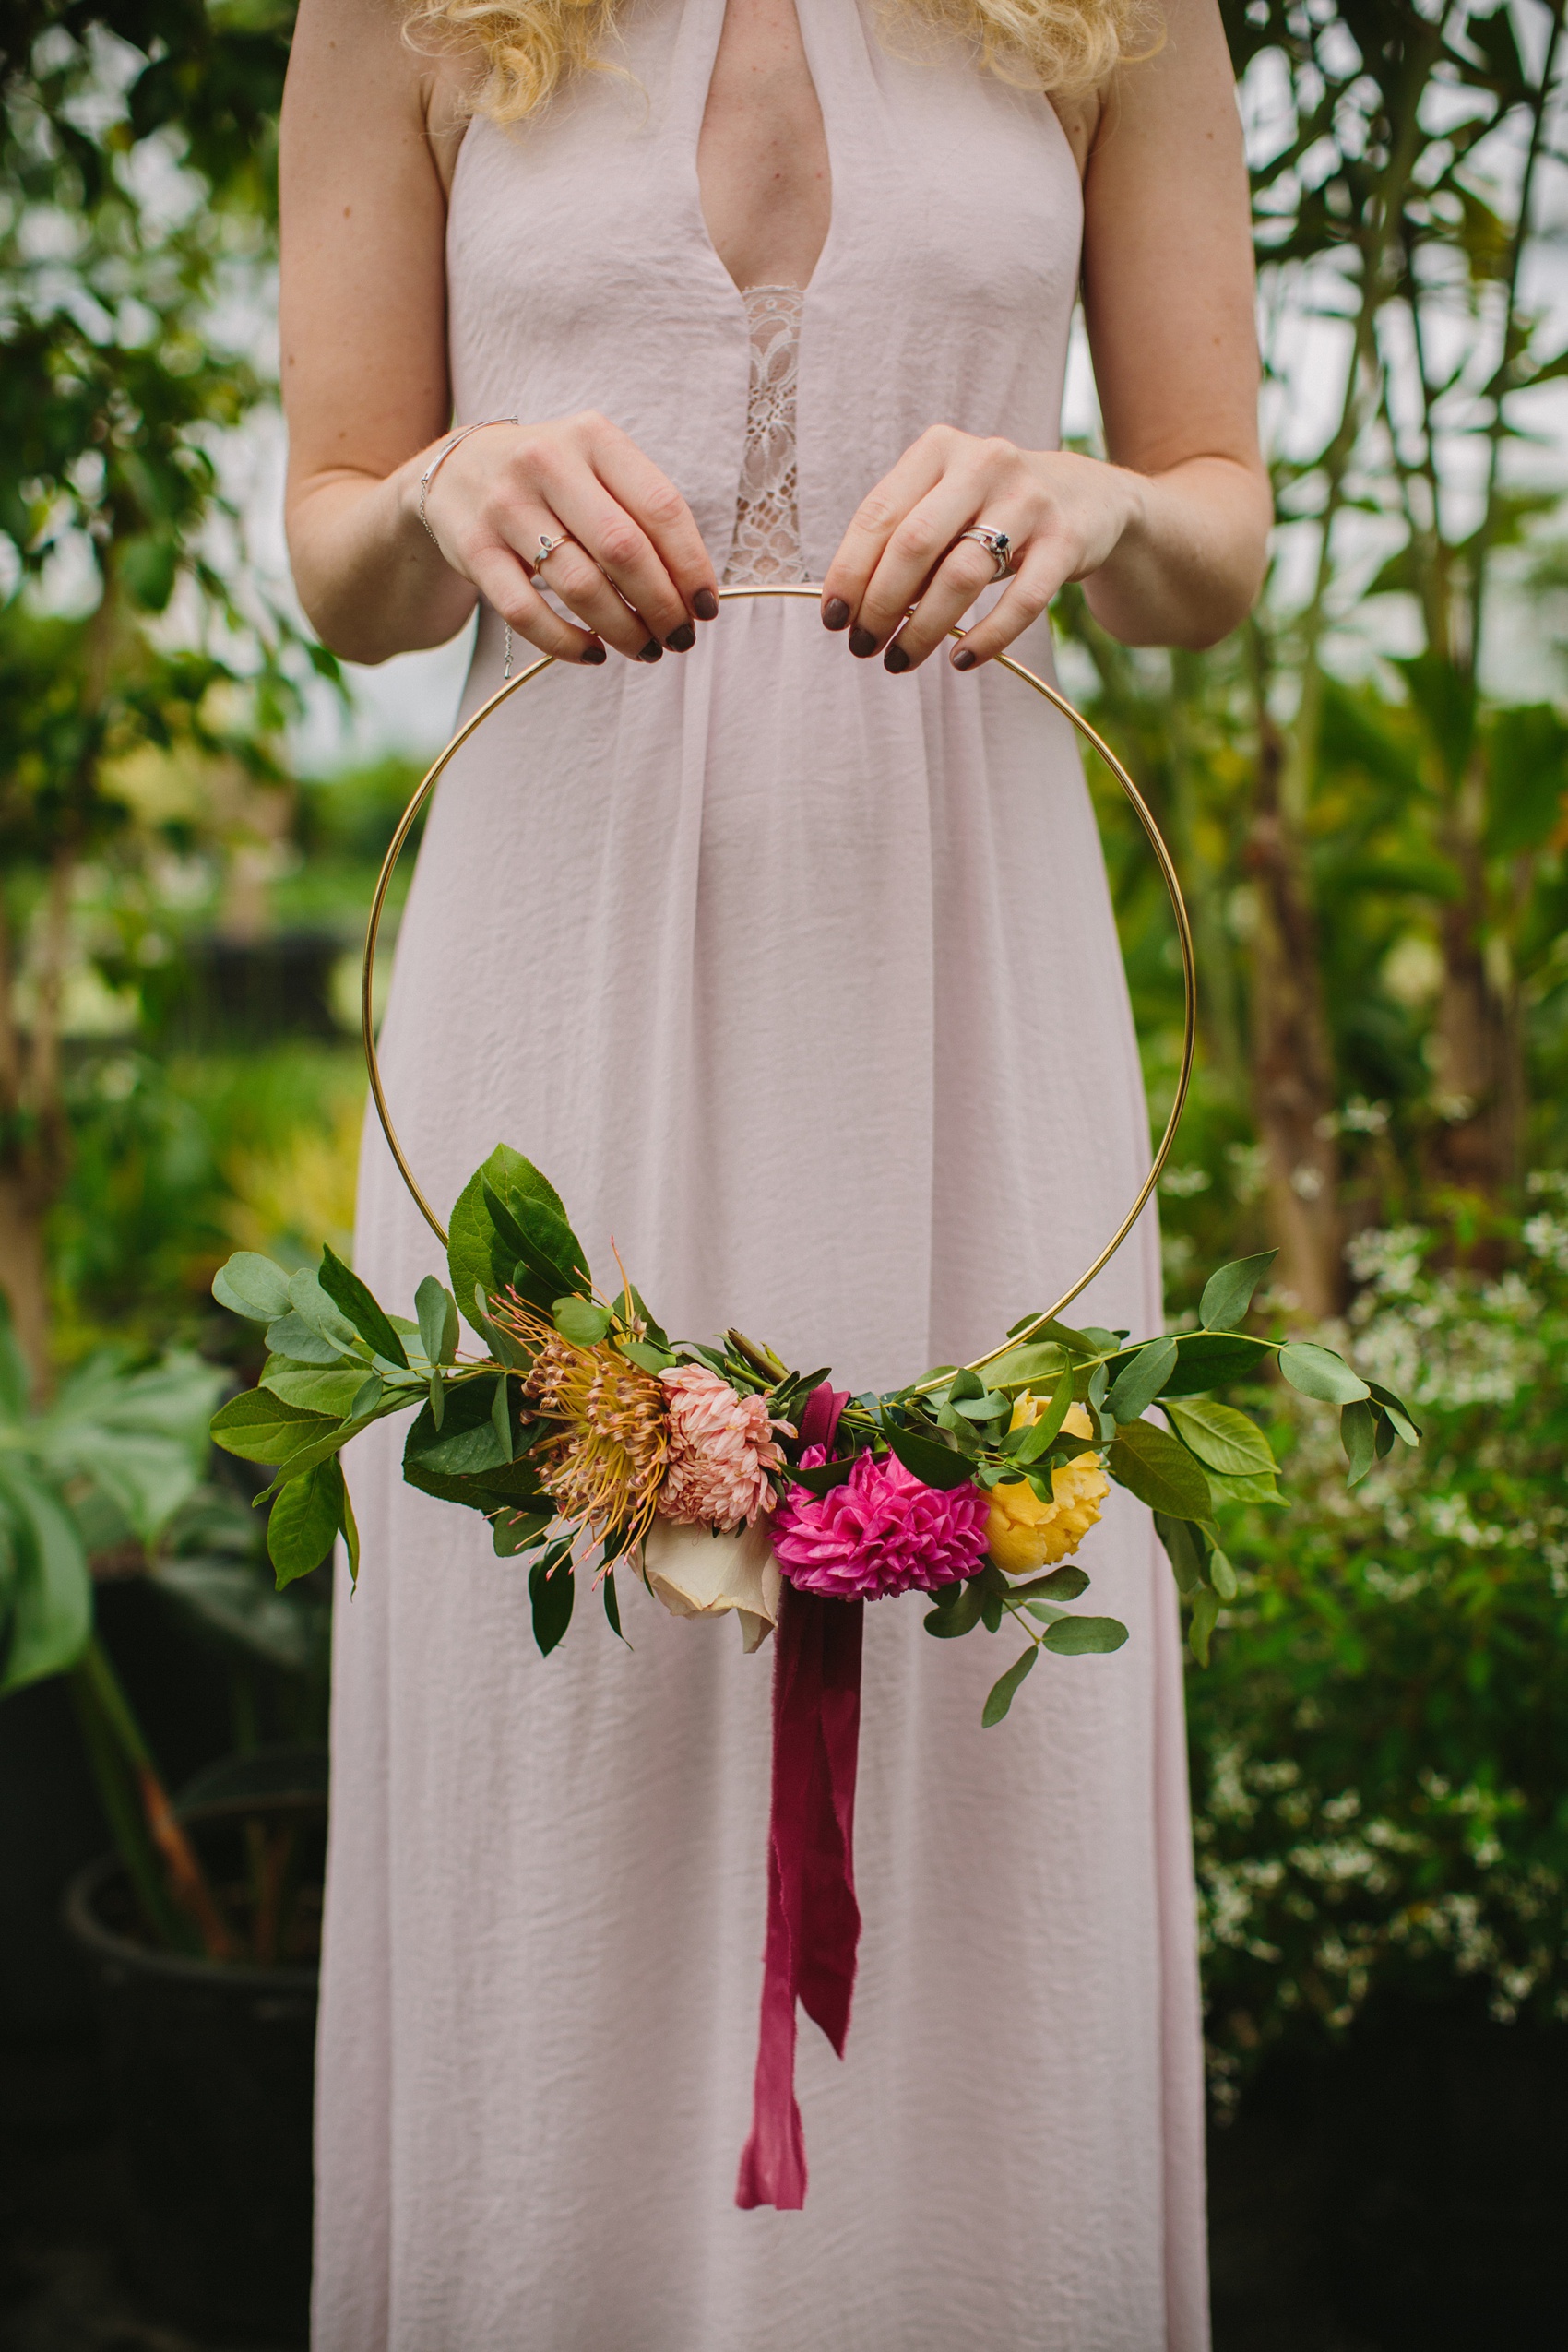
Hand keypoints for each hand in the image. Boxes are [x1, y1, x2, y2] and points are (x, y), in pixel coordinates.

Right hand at [414, 411, 719, 665]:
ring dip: (623, 630)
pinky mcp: (474, 548)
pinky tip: (593, 652)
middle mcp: (547, 462)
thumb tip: (692, 594)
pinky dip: (567, 644)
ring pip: (579, 586)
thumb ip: (642, 514)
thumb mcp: (598, 467)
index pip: (661, 507)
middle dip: (662, 605)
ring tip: (644, 648)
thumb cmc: (554, 481)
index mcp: (593, 437)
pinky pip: (527, 612)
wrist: (458, 471)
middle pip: (623, 550)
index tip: (706, 607)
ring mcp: (505, 505)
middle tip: (679, 637)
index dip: (692, 566)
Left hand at [819, 428, 1142, 672]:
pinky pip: (1021, 600)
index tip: (833, 619)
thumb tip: (851, 606)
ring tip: (901, 659)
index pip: (879, 514)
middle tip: (864, 646)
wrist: (1088, 497)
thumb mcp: (945, 503)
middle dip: (880, 604)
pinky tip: (960, 660)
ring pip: (962, 574)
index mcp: (939, 449)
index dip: (849, 572)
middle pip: (915, 544)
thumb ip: (902, 539)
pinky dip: (986, 637)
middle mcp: (984, 463)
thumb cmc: (992, 509)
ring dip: (923, 629)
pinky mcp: (1067, 539)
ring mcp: (1029, 499)